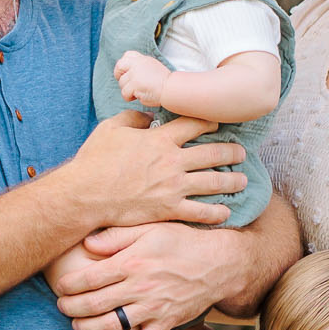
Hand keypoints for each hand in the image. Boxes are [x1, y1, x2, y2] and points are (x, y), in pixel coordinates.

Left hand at [54, 221, 245, 329]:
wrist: (219, 262)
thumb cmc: (180, 241)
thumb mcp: (150, 228)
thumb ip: (116, 236)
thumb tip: (87, 244)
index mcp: (132, 261)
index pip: (89, 277)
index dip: (68, 285)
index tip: (60, 287)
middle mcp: (140, 286)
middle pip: (94, 304)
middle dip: (71, 309)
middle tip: (61, 307)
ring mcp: (154, 307)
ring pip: (111, 326)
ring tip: (78, 326)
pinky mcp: (166, 323)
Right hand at [66, 110, 245, 234]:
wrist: (86, 194)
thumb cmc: (94, 161)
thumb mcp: (111, 129)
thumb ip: (133, 119)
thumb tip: (148, 116)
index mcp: (160, 139)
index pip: (195, 124)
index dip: (211, 122)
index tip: (219, 124)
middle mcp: (172, 161)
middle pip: (213, 153)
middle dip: (232, 152)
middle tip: (242, 153)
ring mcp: (173, 187)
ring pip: (213, 182)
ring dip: (232, 181)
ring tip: (243, 180)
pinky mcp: (169, 210)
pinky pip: (200, 212)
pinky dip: (216, 213)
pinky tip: (226, 212)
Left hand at [113, 49, 173, 107]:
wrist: (171, 89)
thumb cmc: (164, 82)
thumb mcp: (153, 67)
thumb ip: (141, 67)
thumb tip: (128, 72)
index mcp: (143, 59)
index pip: (127, 55)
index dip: (123, 65)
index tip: (125, 72)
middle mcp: (137, 64)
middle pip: (119, 66)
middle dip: (118, 75)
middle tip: (125, 84)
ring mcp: (135, 73)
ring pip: (122, 83)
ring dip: (127, 90)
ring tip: (138, 92)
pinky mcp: (134, 84)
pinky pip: (124, 93)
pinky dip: (129, 97)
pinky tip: (138, 97)